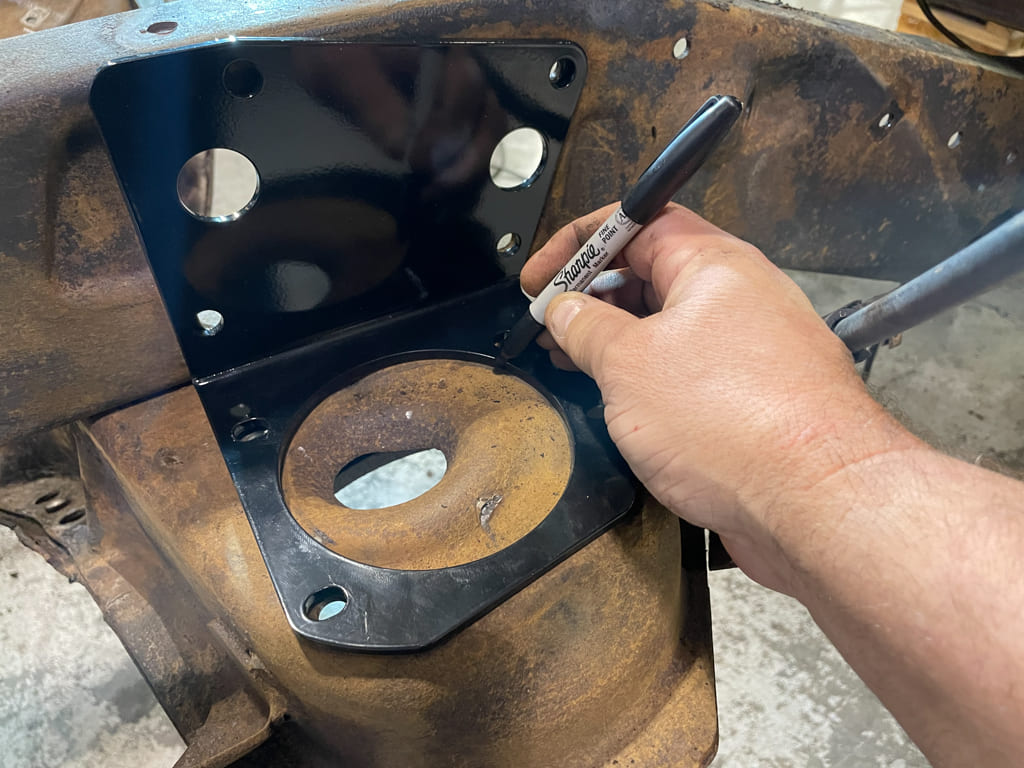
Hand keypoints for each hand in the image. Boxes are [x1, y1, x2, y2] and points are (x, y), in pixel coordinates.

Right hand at [521, 203, 913, 592]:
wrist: (816, 504)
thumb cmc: (735, 423)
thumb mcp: (629, 365)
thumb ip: (587, 328)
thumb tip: (564, 309)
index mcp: (714, 265)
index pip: (637, 222)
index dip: (580, 243)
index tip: (542, 275)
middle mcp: (739, 297)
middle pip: (654, 273)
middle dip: (594, 294)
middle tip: (550, 323)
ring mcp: (752, 348)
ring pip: (671, 326)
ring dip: (617, 339)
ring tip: (573, 361)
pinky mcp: (756, 398)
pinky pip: (692, 368)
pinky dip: (650, 376)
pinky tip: (620, 401)